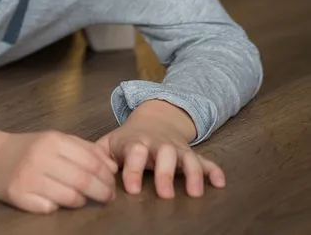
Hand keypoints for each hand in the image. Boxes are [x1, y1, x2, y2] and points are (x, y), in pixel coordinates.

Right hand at [0, 130, 118, 213]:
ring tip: (82, 199)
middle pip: (84, 180)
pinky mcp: (19, 195)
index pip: (91, 162)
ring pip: (70, 197)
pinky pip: (50, 207)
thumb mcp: (54, 140)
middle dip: (102, 192)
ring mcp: (28, 177)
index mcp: (52, 140)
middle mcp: (40, 157)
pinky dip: (58, 206)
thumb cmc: (28, 148)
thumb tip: (112, 168)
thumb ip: (83, 149)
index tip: (112, 184)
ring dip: (82, 201)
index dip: (107, 177)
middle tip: (108, 198)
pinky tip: (57, 200)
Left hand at [97, 100, 224, 198]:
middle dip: (165, 174)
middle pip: (164, 154)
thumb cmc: (127, 140)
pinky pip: (206, 161)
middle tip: (165, 195)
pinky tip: (220, 183)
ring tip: (195, 193)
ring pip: (188, 158)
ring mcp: (177, 148)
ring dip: (193, 174)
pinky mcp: (191, 154)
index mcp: (136, 142)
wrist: (152, 120)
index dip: (133, 170)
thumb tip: (95, 170)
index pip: (134, 153)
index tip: (132, 189)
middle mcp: (158, 144)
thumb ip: (98, 155)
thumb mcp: (109, 143)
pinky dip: (214, 171)